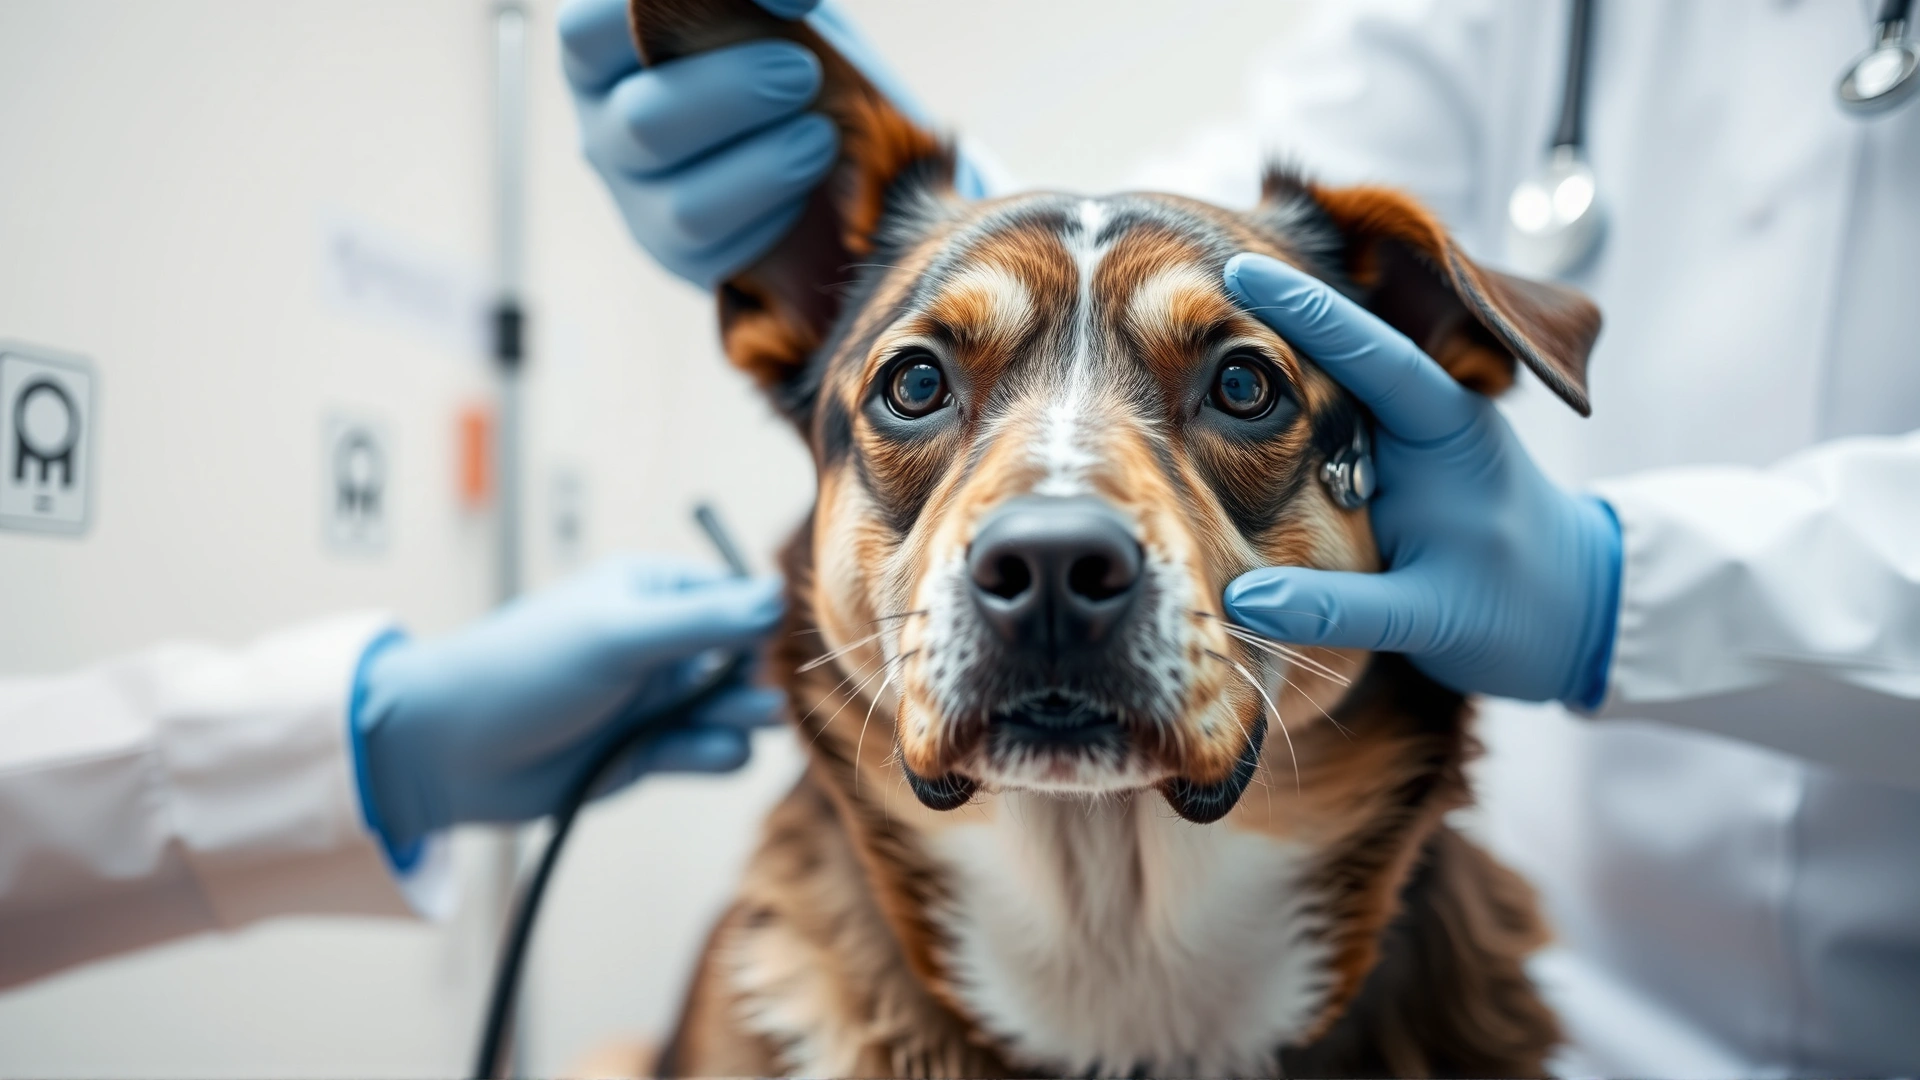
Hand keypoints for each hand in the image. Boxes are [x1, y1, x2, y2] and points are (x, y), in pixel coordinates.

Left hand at [352, 556, 785, 853]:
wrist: (452, 752)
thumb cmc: (525, 671)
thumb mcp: (619, 636)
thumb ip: (704, 620)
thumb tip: (780, 596)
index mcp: (654, 592)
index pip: (738, 597)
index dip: (761, 622)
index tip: (766, 645)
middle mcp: (663, 642)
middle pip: (747, 657)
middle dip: (755, 676)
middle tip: (753, 694)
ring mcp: (658, 698)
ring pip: (739, 708)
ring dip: (743, 717)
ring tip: (736, 722)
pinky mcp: (651, 751)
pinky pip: (713, 751)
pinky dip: (715, 755)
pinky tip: (695, 755)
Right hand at [560, 0, 991, 286]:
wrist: (824, 143)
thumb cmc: (779, 52)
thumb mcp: (768, 15)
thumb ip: (758, 1)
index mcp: (604, 47)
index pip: (586, 30)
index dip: (671, 13)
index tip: (782, 6)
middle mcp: (604, 120)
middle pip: (643, 122)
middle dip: (735, 95)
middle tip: (802, 73)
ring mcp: (634, 194)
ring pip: (684, 205)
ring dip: (766, 167)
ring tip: (822, 136)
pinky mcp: (674, 251)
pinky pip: (723, 250)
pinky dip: (775, 215)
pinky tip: (806, 184)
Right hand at [1219, 254, 1621, 706]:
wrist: (1569, 621)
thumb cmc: (1517, 614)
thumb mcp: (1433, 618)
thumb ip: (1339, 606)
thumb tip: (1239, 602)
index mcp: (1449, 428)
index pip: (1372, 353)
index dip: (1306, 310)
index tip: (1238, 273)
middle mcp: (1420, 415)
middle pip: (1334, 350)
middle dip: (1265, 314)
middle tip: (1174, 284)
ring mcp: (1395, 436)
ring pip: (1317, 384)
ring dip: (1255, 361)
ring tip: (1168, 331)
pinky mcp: (1374, 463)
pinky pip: (1311, 427)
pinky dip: (1263, 411)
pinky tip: (1204, 398)